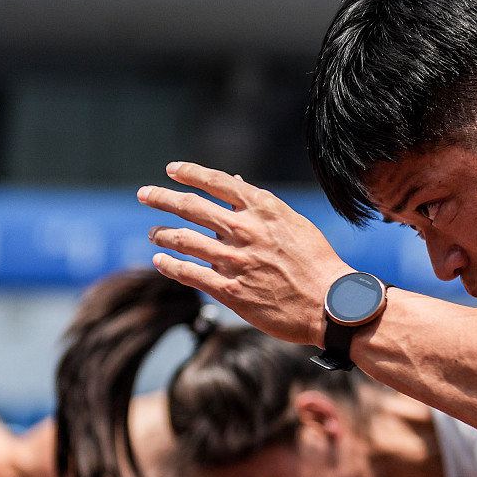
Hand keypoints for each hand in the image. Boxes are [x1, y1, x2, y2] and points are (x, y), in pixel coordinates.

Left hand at [139, 163, 353, 346]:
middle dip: (162, 198)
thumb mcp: (294, 225)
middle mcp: (245, 231)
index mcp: (263, 209)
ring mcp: (234, 261)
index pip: (216, 182)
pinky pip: (188, 273)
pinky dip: (170, 265)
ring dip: (162, 234)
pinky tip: (161, 261)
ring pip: (183, 239)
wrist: (331, 306)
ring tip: (154, 234)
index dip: (190, 173)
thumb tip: (234, 185)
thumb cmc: (318, 263)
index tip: (172, 170)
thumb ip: (261, 207)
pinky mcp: (229, 290)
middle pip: (190, 206)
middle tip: (145, 195)